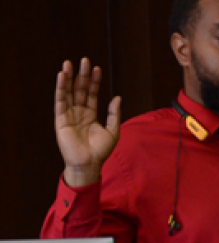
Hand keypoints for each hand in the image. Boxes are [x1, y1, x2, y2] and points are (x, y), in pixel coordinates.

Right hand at [55, 57, 120, 186]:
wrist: (89, 164)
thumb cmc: (100, 151)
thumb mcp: (113, 131)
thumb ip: (114, 114)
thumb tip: (117, 97)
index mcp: (90, 115)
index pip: (92, 94)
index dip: (94, 82)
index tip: (97, 69)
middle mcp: (79, 112)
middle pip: (80, 90)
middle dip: (82, 75)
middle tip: (84, 60)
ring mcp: (69, 115)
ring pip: (68, 92)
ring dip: (69, 78)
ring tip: (69, 63)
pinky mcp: (60, 119)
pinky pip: (60, 101)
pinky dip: (61, 88)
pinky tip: (62, 76)